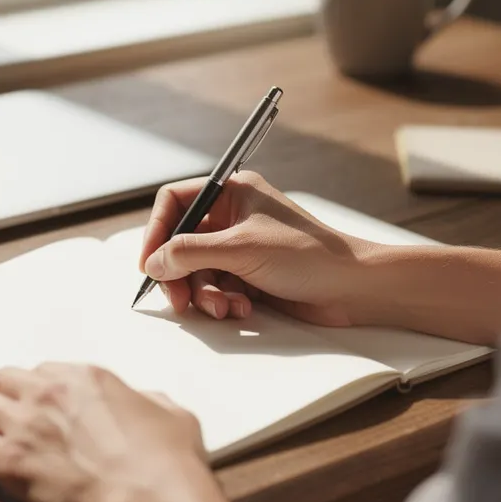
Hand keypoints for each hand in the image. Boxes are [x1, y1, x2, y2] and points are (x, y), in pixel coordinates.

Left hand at [0, 363, 221, 501]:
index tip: (35, 397)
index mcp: (88, 377)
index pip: (45, 370)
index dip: (37, 385)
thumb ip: (149, 401)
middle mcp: (49, 392)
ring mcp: (24, 424)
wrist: (149, 497)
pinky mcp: (9, 461)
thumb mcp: (171, 413)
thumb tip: (145, 404)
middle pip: (3, 379)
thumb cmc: (166, 462)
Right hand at [139, 170, 372, 326]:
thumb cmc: (306, 254)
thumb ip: (189, 253)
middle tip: (179, 302)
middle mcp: (234, 216)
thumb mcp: (240, 249)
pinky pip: (218, 288)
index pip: (175, 202)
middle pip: (181, 243)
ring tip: (224, 309)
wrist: (353, 287)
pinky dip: (224, 302)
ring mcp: (242, 247)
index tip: (148, 264)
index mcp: (232, 192)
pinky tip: (243, 309)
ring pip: (198, 271)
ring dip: (205, 294)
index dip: (156, 231)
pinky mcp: (251, 275)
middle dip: (179, 275)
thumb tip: (153, 263)